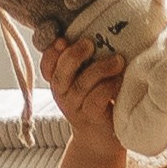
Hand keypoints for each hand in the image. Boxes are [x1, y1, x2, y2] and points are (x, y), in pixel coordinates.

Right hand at [41, 36, 123, 159]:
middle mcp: (63, 95)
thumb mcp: (90, 78)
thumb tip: (105, 28)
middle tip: (90, 42)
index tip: (62, 39)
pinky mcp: (91, 118)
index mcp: (60, 82)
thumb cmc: (100, 100)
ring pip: (81, 85)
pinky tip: (120, 80)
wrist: (103, 139)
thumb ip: (90, 59)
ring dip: (99, 69)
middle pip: (60, 74)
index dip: (51, 53)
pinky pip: (95, 100)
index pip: (47, 66)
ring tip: (118, 60)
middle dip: (73, 55)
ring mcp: (75, 108)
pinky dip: (108, 87)